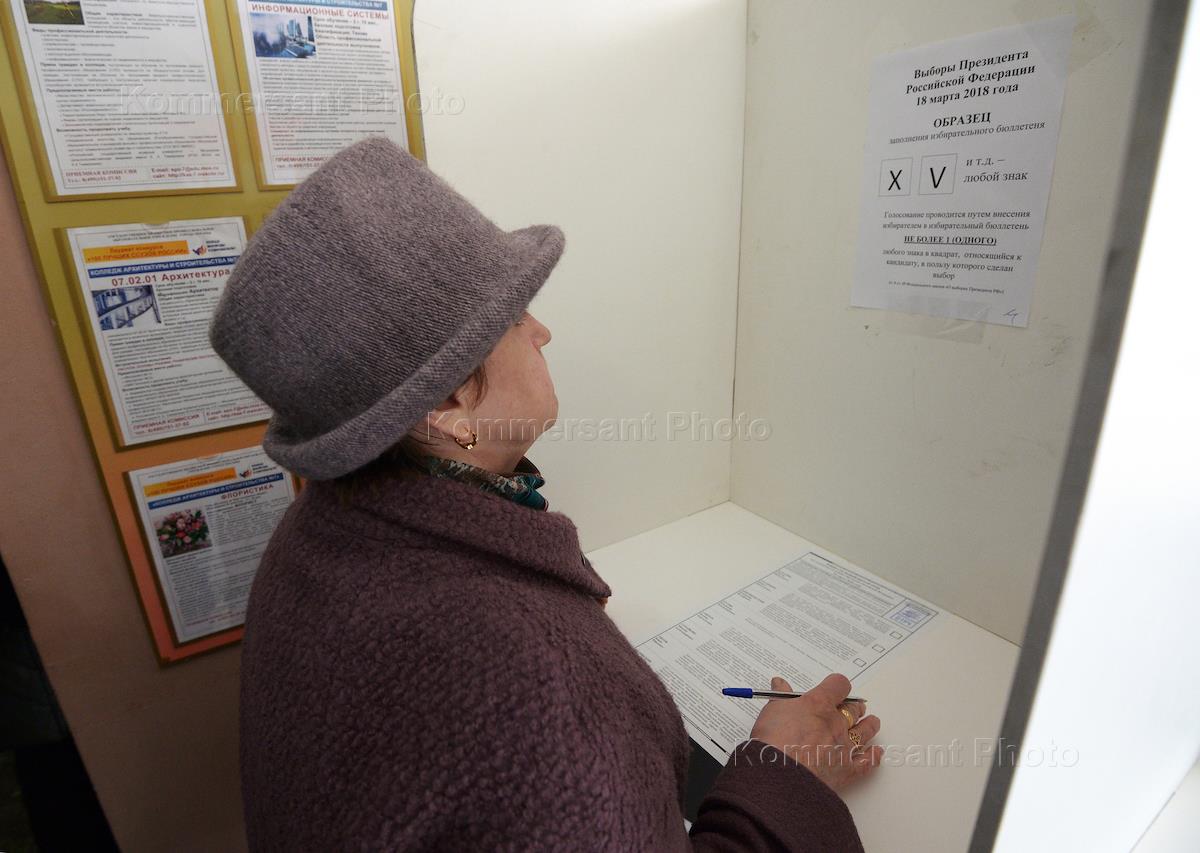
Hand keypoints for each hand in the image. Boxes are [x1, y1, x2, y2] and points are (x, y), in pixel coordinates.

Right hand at [747, 674, 882, 792]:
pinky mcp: (848, 770)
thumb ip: (780, 696)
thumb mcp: (772, 711)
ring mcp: (845, 747)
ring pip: (865, 731)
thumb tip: (779, 683)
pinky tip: (877, 752)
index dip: (837, 685)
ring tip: (872, 722)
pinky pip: (867, 762)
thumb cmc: (773, 741)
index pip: (838, 685)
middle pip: (854, 709)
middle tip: (852, 708)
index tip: (835, 687)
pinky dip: (874, 756)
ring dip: (869, 725)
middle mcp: (836, 723)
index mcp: (819, 704)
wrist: (780, 775)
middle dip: (853, 707)